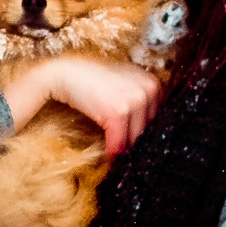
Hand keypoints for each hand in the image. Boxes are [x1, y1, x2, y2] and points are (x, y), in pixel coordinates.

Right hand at [4, 55, 161, 154]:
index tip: (135, 138)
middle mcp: (148, 90)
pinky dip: (112, 151)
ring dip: (124, 148)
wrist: (67, 73)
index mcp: (152, 82)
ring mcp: (134, 100)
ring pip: (135, 138)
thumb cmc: (93, 78)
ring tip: (117, 152)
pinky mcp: (118, 112)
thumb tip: (147, 127)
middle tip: (126, 149)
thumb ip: (139, 96)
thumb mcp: (124, 80)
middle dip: (135, 140)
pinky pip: (119, 142)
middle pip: (148, 129)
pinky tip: (108, 153)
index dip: (145, 130)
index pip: (158, 117)